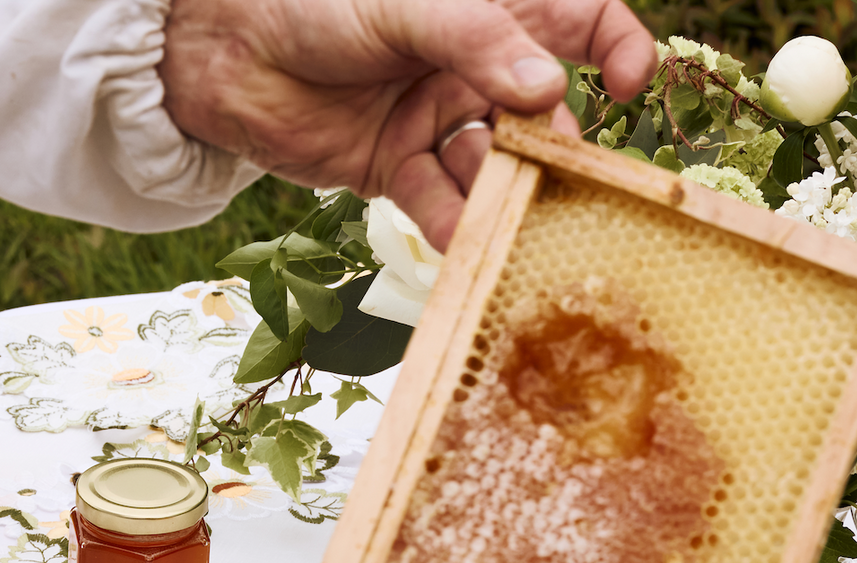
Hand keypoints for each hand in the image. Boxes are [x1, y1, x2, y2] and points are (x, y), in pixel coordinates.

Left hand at [158, 0, 657, 249]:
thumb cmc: (316, 6)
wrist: (227, 52)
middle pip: (542, 113)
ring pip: (493, 165)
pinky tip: (468, 245)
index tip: (630, 84)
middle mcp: (472, 68)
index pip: (580, 22)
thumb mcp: (406, 8)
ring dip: (507, 194)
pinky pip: (439, 202)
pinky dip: (456, 226)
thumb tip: (547, 87)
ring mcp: (436, 120)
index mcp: (490, 12)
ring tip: (517, 221)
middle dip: (557, 147)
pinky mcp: (395, 169)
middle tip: (567, 177)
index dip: (617, 49)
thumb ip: (478, 42)